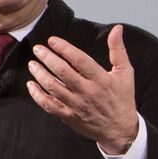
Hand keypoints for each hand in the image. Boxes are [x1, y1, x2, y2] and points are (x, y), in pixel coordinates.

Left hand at [27, 24, 138, 153]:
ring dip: (40, 74)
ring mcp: (76, 105)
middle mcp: (87, 91)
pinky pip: (49, 105)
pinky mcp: (68, 115)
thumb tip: (117, 29)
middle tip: (38, 49)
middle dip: (47, 58)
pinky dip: (37, 95)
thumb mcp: (125, 72)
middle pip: (63, 72)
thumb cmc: (122, 98)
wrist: (119, 129)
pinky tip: (31, 85)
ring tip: (32, 64)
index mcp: (101, 79)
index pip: (80, 60)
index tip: (52, 40)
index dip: (64, 49)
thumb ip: (118, 50)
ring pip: (53, 88)